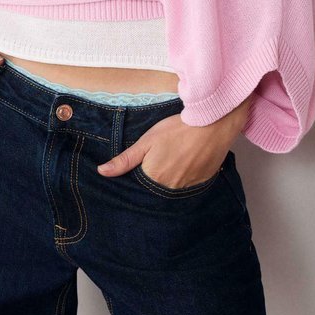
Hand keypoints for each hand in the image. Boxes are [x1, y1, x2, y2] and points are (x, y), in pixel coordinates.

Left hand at [96, 99, 249, 189]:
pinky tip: (187, 162)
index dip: (139, 176)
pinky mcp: (203, 183)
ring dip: (170, 179)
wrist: (212, 124)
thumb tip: (102, 172)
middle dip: (155, 180)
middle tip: (162, 160)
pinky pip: (189, 186)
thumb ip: (125, 159)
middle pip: (156, 190)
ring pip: (173, 189)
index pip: (139, 187)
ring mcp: (188, 188)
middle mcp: (170, 189)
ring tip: (174, 160)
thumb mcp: (147, 141)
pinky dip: (185, 178)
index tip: (144, 165)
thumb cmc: (176, 129)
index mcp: (153, 178)